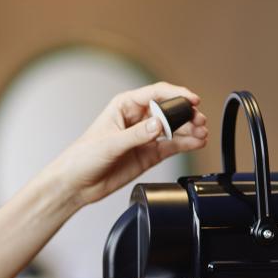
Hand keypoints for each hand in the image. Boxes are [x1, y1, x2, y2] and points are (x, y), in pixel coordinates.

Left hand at [51, 82, 207, 207]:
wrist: (76, 183)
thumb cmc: (82, 157)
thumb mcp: (109, 143)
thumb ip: (136, 135)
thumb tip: (158, 124)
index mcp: (123, 106)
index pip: (155, 94)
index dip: (176, 95)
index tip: (191, 100)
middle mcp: (136, 119)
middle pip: (168, 111)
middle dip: (186, 114)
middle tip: (199, 121)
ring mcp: (144, 137)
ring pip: (173, 128)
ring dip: (189, 129)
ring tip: (201, 133)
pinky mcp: (148, 154)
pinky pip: (172, 146)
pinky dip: (186, 143)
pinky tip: (196, 142)